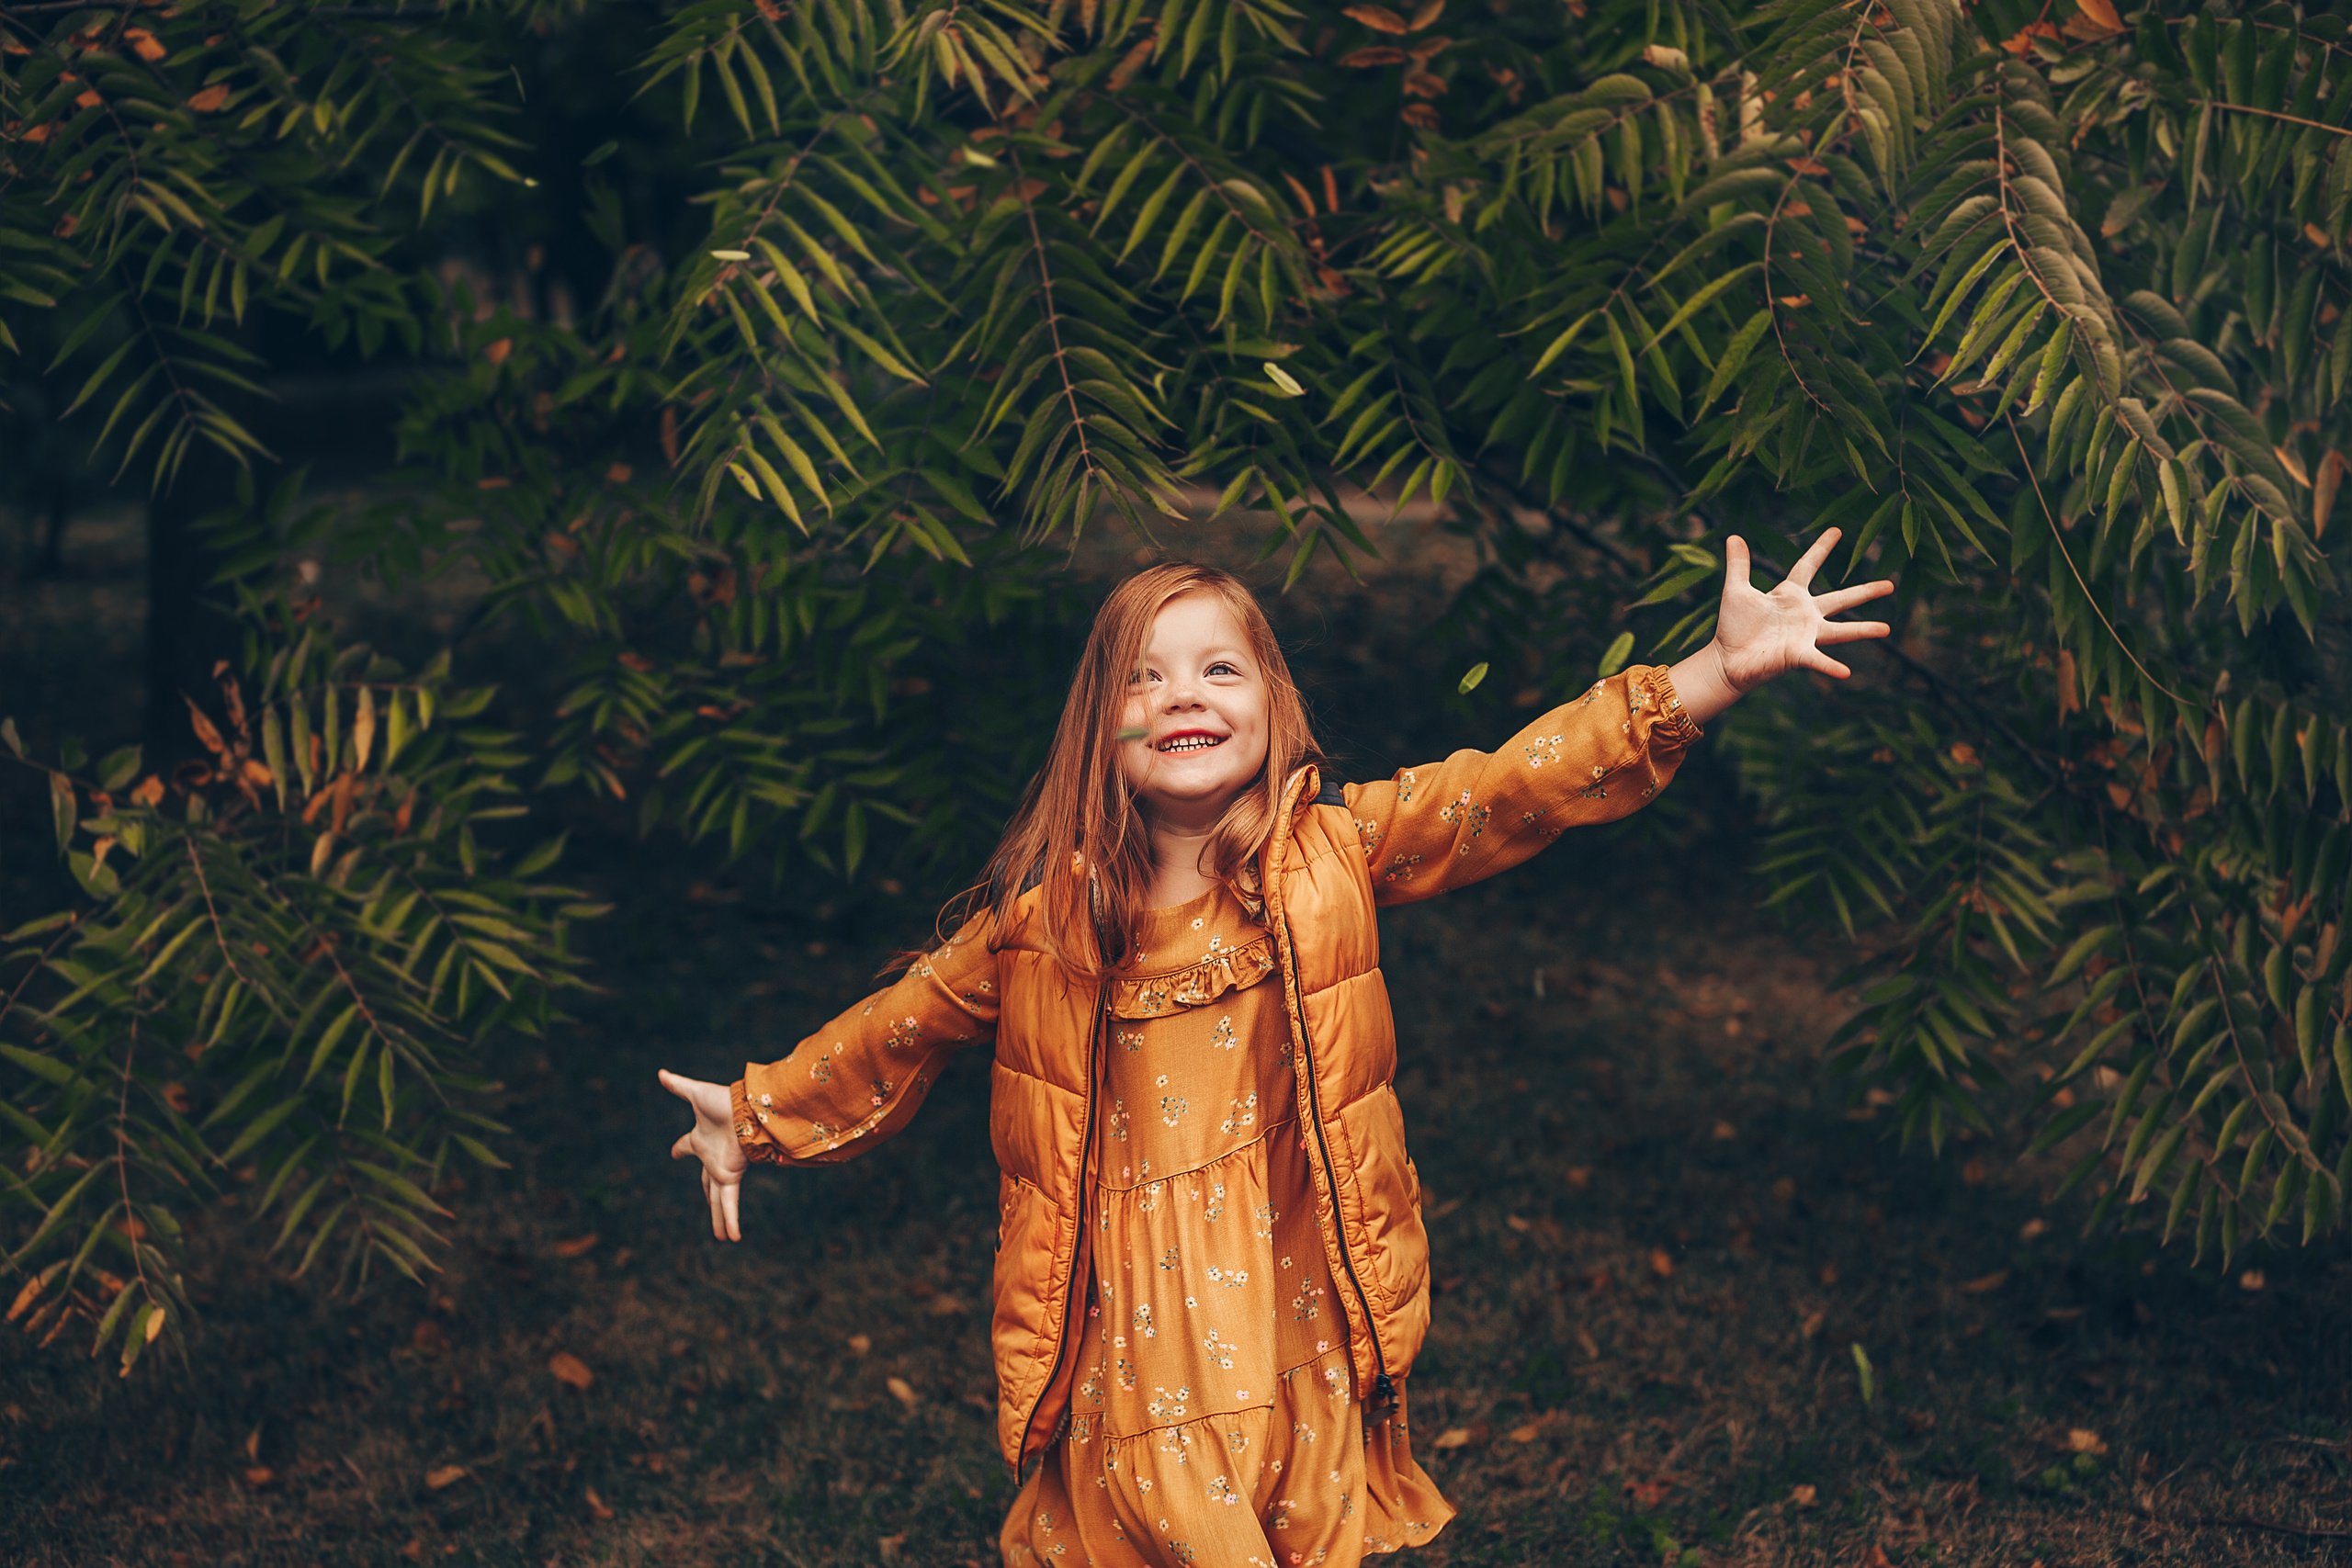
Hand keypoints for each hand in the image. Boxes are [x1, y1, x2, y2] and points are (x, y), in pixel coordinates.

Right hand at [660, 1068, 749, 1241]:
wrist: (747, 1108)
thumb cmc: (723, 1101)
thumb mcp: (696, 1093)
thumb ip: (678, 1085)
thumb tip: (660, 1072)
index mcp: (700, 1140)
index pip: (685, 1146)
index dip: (679, 1149)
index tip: (674, 1153)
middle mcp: (712, 1158)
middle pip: (707, 1184)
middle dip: (709, 1197)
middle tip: (708, 1206)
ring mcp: (722, 1169)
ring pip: (719, 1200)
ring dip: (720, 1219)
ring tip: (722, 1238)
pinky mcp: (731, 1177)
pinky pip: (729, 1203)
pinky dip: (729, 1220)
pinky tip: (730, 1237)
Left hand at [1667, 527, 1893, 724]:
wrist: (1726, 660)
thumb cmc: (1733, 627)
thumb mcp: (1736, 591)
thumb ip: (1739, 565)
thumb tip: (1734, 536)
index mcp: (1790, 594)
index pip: (1808, 565)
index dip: (1821, 548)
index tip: (1837, 531)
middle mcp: (1804, 614)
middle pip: (1841, 598)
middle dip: (1866, 591)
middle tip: (1890, 585)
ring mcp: (1804, 635)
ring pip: (1841, 630)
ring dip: (1863, 630)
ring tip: (1887, 629)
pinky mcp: (1797, 654)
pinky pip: (1818, 660)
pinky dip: (1831, 666)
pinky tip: (1846, 672)